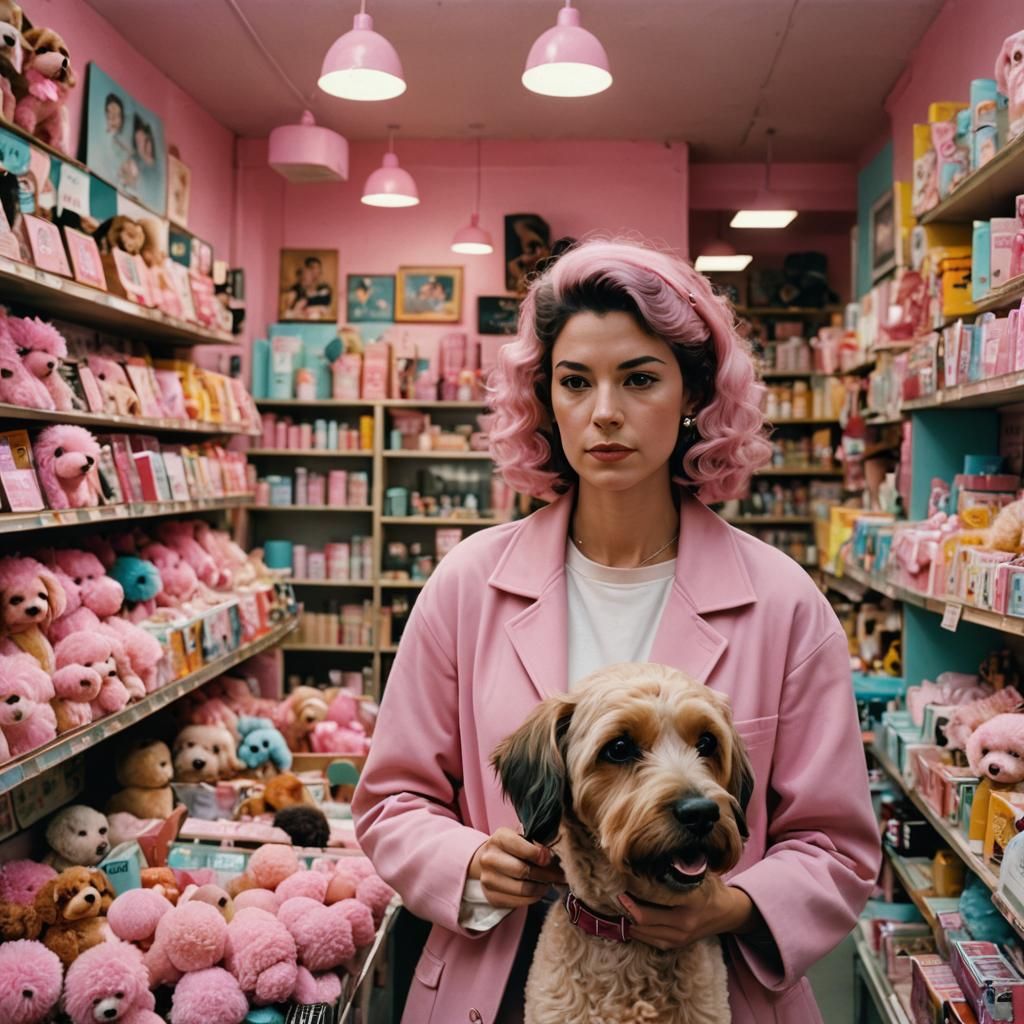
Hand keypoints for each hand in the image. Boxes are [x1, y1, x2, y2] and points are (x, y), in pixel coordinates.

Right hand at [468, 827, 565, 909]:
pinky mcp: (491, 897)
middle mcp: (489, 859)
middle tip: (559, 875)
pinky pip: (518, 902)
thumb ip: (535, 843)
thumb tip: (550, 855)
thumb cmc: (511, 848)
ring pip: (523, 889)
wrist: (490, 861)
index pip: (521, 848)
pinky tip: (539, 890)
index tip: (550, 858)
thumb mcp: (522, 838)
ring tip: (550, 883)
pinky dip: (533, 897)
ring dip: (541, 887)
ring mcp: (488, 879)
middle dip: (546, 874)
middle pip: (523, 871)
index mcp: (498, 838)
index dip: (539, 854)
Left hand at [617, 878, 754, 951]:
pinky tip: (630, 921)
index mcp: (690, 901)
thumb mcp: (699, 872)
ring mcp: (681, 937)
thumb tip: (652, 854)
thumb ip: (679, 867)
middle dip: (626, 908)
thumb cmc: (711, 887)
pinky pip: (652, 941)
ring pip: (645, 933)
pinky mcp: (678, 944)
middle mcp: (685, 922)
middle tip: (615, 895)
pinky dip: (639, 932)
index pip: (654, 899)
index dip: (634, 892)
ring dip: (629, 921)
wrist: (729, 913)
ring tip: (619, 908)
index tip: (622, 882)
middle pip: (644, 919)